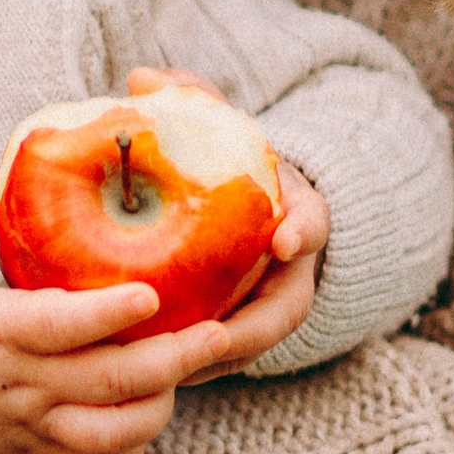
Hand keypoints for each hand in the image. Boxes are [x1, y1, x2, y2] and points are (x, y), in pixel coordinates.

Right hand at [0, 148, 247, 453]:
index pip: (57, 326)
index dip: (105, 315)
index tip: (151, 293)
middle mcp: (20, 385)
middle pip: (105, 382)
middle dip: (170, 360)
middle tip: (220, 333)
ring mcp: (33, 426)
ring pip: (109, 432)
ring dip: (156, 406)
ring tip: (187, 371)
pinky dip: (130, 446)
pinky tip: (151, 413)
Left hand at [123, 67, 329, 375]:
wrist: (243, 212)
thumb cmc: (227, 163)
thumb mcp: (216, 125)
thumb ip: (188, 99)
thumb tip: (142, 78)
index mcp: (297, 213)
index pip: (314, 221)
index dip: (304, 230)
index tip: (286, 238)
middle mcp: (292, 270)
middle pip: (283, 312)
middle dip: (248, 331)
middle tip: (206, 338)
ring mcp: (268, 309)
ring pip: (249, 347)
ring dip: (210, 362)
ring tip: (163, 367)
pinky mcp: (237, 337)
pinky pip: (217, 361)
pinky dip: (186, 369)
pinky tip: (138, 375)